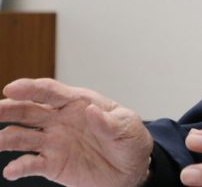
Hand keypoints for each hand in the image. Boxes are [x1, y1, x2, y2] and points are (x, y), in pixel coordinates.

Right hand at [0, 78, 153, 186]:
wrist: (131, 169)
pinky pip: (31, 164)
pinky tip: (11, 170)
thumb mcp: (127, 126)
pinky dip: (19, 167)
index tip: (12, 88)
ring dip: (5, 138)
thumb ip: (109, 121)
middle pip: (28, 110)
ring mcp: (53, 142)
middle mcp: (59, 120)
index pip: (50, 92)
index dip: (30, 88)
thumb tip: (91, 111)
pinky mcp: (52, 164)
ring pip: (22, 136)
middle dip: (8, 108)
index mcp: (78, 102)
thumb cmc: (129, 139)